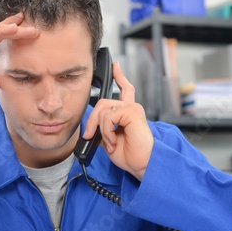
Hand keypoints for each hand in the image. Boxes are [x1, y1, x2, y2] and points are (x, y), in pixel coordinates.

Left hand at [82, 62, 153, 179]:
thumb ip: (102, 129)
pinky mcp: (132, 112)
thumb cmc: (131, 156)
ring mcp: (132, 108)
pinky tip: (113, 141)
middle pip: (102, 102)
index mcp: (128, 113)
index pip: (125, 89)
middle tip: (89, 135)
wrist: (142, 165)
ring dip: (100, 129)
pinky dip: (106, 131)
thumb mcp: (110, 140)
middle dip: (92, 120)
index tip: (115, 66)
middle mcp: (131, 108)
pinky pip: (108, 117)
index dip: (119, 76)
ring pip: (102, 110)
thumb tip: (90, 127)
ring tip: (109, 142)